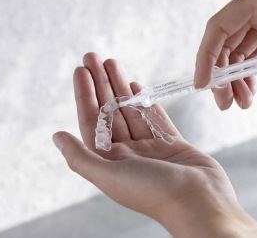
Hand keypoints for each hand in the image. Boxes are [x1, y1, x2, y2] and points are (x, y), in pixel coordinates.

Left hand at [53, 53, 256, 237]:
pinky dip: (146, 101)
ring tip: (113, 62)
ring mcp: (151, 148)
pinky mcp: (173, 144)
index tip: (82, 70)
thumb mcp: (110, 176)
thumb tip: (56, 136)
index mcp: (111, 162)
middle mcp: (129, 154)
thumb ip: (81, 157)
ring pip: (132, 110)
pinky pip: (155, 118)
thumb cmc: (154, 192)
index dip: (85, 95)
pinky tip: (137, 86)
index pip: (92, 121)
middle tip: (93, 56)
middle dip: (101, 83)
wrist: (200, 201)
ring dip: (121, 86)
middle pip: (110, 111)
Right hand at [194, 0, 256, 109]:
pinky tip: (254, 88)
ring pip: (241, 53)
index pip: (220, 28)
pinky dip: (252, 73)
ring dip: (237, 78)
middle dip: (223, 75)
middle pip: (227, 45)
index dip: (207, 55)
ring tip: (242, 101)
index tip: (204, 81)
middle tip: (225, 101)